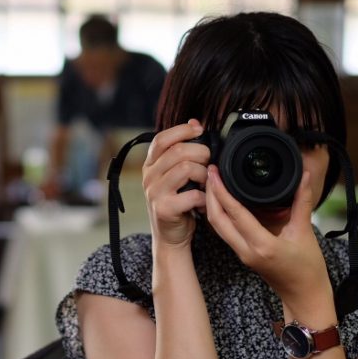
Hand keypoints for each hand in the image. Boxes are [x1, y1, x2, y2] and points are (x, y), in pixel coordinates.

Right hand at [142, 120, 210, 247]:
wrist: (170, 236)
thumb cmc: (176, 203)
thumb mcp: (175, 174)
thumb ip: (182, 150)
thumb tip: (195, 123)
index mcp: (150, 165)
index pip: (162, 139)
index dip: (182, 130)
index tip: (200, 130)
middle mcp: (149, 177)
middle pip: (178, 151)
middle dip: (201, 154)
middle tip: (208, 164)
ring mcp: (154, 193)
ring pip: (186, 169)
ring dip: (203, 175)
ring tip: (206, 184)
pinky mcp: (164, 209)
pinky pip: (192, 194)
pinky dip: (204, 197)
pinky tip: (203, 201)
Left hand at [204, 165, 331, 310]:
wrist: (305, 296)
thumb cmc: (308, 269)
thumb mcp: (306, 232)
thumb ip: (303, 202)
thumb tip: (306, 176)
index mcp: (262, 245)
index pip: (235, 214)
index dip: (222, 192)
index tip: (215, 173)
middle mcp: (246, 251)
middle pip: (217, 221)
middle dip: (210, 195)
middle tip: (210, 172)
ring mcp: (242, 254)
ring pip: (218, 228)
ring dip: (212, 205)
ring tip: (213, 183)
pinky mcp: (243, 255)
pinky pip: (226, 233)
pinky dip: (221, 216)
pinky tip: (224, 202)